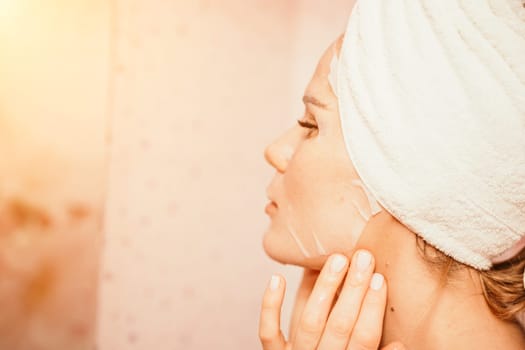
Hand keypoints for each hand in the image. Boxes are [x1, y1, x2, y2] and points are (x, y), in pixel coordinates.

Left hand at [259, 251, 404, 349]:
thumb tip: (400, 343)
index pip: (364, 338)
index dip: (373, 309)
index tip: (379, 279)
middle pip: (339, 324)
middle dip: (354, 289)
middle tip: (364, 258)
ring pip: (310, 321)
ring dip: (325, 288)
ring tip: (337, 259)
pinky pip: (269, 331)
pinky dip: (270, 305)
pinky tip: (277, 278)